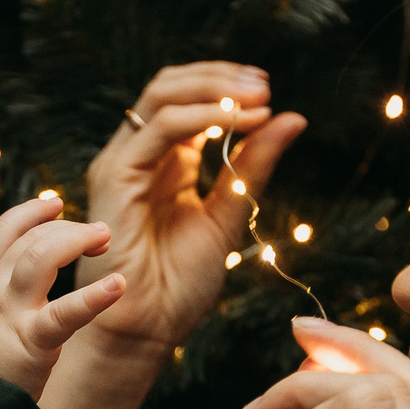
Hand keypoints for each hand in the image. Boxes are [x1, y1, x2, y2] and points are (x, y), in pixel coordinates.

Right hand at [0, 196, 123, 398]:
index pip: (2, 232)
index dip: (29, 214)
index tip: (53, 205)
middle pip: (30, 238)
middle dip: (66, 227)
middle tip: (97, 232)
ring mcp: (10, 312)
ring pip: (42, 256)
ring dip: (76, 240)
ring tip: (103, 239)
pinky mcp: (32, 341)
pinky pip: (66, 312)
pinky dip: (95, 297)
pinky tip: (118, 284)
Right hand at [75, 63, 305, 370]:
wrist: (145, 331)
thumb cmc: (178, 287)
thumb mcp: (227, 214)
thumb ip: (252, 166)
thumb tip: (293, 118)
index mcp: (165, 164)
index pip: (188, 100)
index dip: (226, 87)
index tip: (269, 95)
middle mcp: (140, 157)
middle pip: (171, 86)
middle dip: (220, 77)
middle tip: (265, 88)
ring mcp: (124, 164)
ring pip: (163, 95)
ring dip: (215, 89)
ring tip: (257, 101)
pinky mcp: (116, 177)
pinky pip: (161, 128)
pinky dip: (203, 117)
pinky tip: (237, 121)